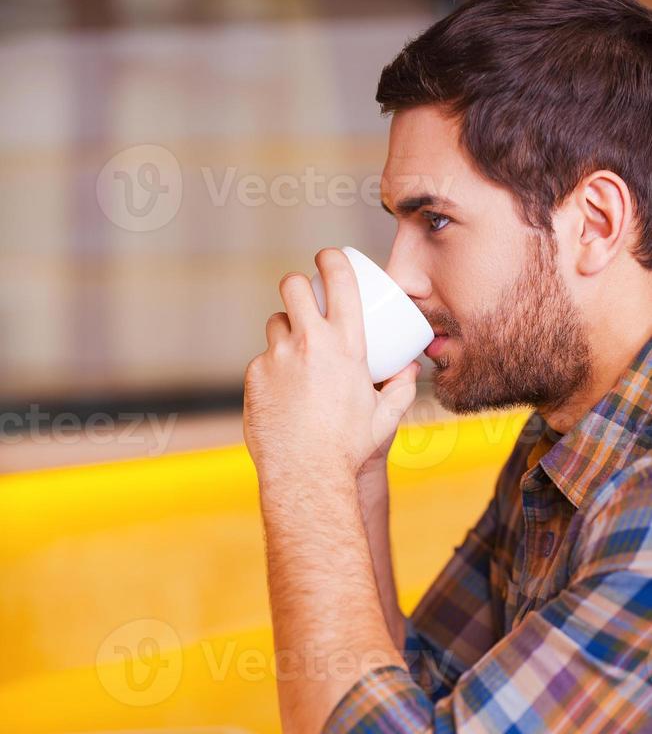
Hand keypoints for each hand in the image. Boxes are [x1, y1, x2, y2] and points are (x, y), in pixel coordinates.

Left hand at [243, 248, 419, 486]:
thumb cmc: (348, 448)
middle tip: (303, 298)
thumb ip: (402, 389)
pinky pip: (262, 360)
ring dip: (285, 331)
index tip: (328, 258)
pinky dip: (272, 369)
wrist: (306, 474)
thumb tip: (410, 369)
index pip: (338, 279)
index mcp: (347, 344)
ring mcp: (277, 357)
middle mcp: (309, 343)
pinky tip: (281, 392)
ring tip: (294, 352)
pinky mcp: (254, 376)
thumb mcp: (384, 417)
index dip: (331, 258)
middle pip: (293, 285)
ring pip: (275, 323)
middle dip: (298, 284)